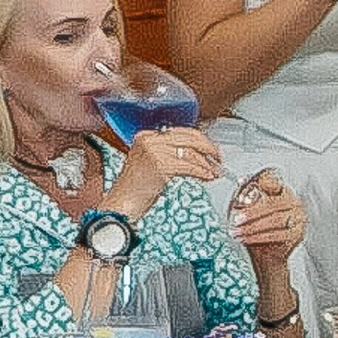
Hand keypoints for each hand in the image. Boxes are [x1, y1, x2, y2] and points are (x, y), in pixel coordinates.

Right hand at [105, 124, 223, 216]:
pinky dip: (201, 172)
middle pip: (188, 137)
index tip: (210, 149)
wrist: (120, 206)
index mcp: (145, 136)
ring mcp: (153, 151)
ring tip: (213, 172)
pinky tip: (207, 177)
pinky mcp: (159, 166)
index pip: (180, 131)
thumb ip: (169, 153)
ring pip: (190, 153)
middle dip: (208, 148)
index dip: (199, 140)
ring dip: (206, 164)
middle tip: (217, 158)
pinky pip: (188, 166)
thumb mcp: (150, 164)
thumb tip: (197, 153)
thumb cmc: (134, 190)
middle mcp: (148, 140)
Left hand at [226, 170, 306, 263]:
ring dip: (252, 227)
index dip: (258, 185)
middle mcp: (294, 203)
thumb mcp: (252, 209)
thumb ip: (248, 194)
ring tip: (237, 231)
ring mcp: (298, 219)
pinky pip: (276, 235)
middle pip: (272, 204)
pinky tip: (246, 238)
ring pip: (274, 220)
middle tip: (236, 219)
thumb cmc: (260, 228)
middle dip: (251, 212)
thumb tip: (242, 181)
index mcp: (283, 191)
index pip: (272, 182)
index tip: (242, 191)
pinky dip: (259, 237)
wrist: (269, 254)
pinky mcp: (296, 235)